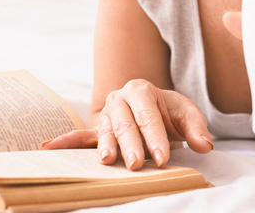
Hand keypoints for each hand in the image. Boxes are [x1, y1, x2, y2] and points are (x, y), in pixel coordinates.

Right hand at [42, 80, 213, 169]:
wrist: (152, 108)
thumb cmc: (169, 112)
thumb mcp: (187, 114)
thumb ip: (196, 128)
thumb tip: (204, 145)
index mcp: (142, 90)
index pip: (149, 116)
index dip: (156, 138)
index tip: (164, 158)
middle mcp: (119, 99)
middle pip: (126, 125)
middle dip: (132, 145)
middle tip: (138, 163)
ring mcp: (106, 114)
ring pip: (106, 131)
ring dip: (106, 146)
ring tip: (108, 161)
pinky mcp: (97, 130)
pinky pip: (81, 136)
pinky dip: (65, 142)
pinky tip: (49, 148)